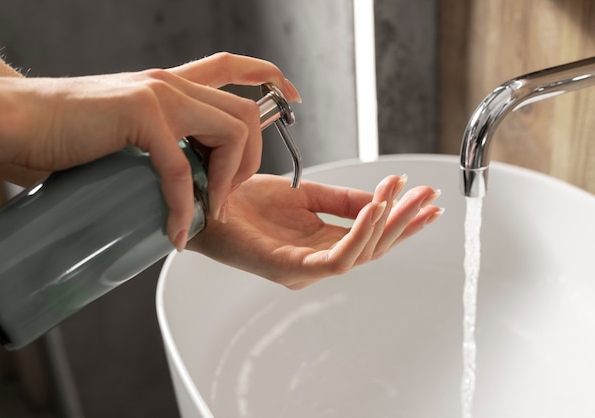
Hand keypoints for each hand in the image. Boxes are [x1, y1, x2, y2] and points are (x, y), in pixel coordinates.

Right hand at [0, 51, 300, 249]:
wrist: (20, 123)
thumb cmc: (67, 135)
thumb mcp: (126, 133)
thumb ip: (160, 144)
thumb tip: (181, 180)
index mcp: (170, 85)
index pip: (231, 67)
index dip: (268, 76)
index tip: (293, 97)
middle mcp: (170, 84)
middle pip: (246, 114)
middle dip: (250, 161)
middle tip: (225, 196)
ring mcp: (158, 96)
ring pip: (230, 132)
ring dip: (228, 181)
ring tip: (208, 211)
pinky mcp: (141, 117)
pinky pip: (182, 169)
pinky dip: (185, 207)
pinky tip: (178, 232)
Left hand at [188, 174, 442, 288]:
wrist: (206, 200)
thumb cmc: (245, 201)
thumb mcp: (305, 195)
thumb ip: (343, 200)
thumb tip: (381, 197)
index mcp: (321, 244)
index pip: (372, 237)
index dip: (401, 218)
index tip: (425, 196)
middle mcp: (316, 261)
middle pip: (373, 249)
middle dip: (404, 222)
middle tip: (428, 197)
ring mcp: (304, 269)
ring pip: (360, 256)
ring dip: (387, 226)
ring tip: (402, 196)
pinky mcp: (288, 269)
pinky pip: (335, 258)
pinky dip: (359, 234)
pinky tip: (373, 209)